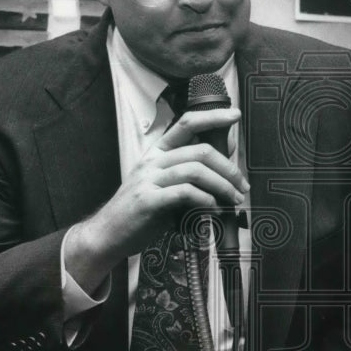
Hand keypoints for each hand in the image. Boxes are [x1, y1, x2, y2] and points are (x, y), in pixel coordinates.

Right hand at [65, 108, 247, 291]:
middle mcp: (153, 161)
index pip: (187, 123)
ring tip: (233, 199)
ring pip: (196, 171)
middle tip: (242, 186)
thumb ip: (189, 170)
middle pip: (200, 151)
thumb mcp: (164, 183)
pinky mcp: (148, 201)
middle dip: (228, 168)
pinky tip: (213, 209)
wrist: (108, 234)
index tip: (235, 116)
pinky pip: (184, 193)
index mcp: (157, 152)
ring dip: (222, 186)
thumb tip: (224, 158)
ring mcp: (149, 180)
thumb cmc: (141, 210)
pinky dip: (205, 200)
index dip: (213, 117)